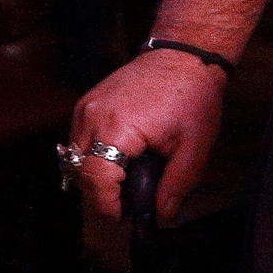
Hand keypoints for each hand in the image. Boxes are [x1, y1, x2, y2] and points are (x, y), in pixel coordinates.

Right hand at [68, 49, 226, 221]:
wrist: (184, 57)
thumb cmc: (192, 96)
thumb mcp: (195, 146)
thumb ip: (178, 184)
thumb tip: (164, 213)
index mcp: (117, 127)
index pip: (95, 178)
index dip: (105, 203)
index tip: (121, 216)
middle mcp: (92, 116)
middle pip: (80, 171)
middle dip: (101, 193)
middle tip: (128, 202)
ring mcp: (86, 107)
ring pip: (77, 157)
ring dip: (97, 174)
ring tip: (128, 179)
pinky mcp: (87, 103)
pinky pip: (81, 140)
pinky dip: (96, 155)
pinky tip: (122, 158)